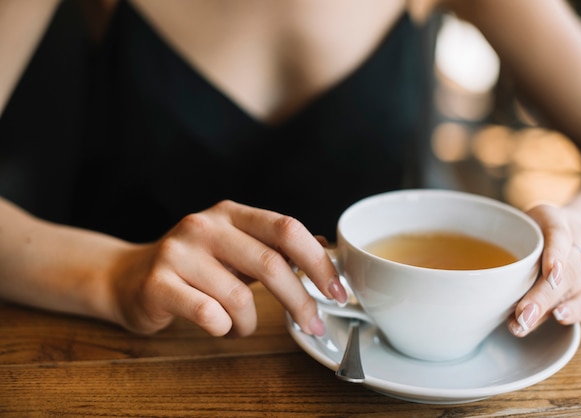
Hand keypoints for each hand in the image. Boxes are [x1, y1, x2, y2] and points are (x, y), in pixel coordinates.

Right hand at [111, 200, 345, 336]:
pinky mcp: (158, 283)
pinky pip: (209, 315)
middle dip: (299, 302)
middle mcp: (205, 226)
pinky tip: (218, 326)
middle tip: (313, 324)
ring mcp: (179, 253)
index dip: (318, 261)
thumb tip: (326, 251)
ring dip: (249, 322)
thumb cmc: (195, 266)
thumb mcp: (235, 247)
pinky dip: (223, 328)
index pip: (286, 229)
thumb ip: (275, 247)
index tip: (337, 291)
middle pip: (270, 264)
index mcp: (232, 214)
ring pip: (239, 298)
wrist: (128, 277)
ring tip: (240, 324)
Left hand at [508, 204, 580, 336]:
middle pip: (569, 268)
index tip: (549, 274)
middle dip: (543, 295)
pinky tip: (559, 318)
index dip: (555, 254)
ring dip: (549, 309)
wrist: (578, 231)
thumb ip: (505, 245)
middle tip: (523, 314)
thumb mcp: (520, 226)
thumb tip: (480, 284)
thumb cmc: (536, 232)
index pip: (558, 234)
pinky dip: (575, 311)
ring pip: (576, 287)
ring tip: (525, 323)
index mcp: (554, 218)